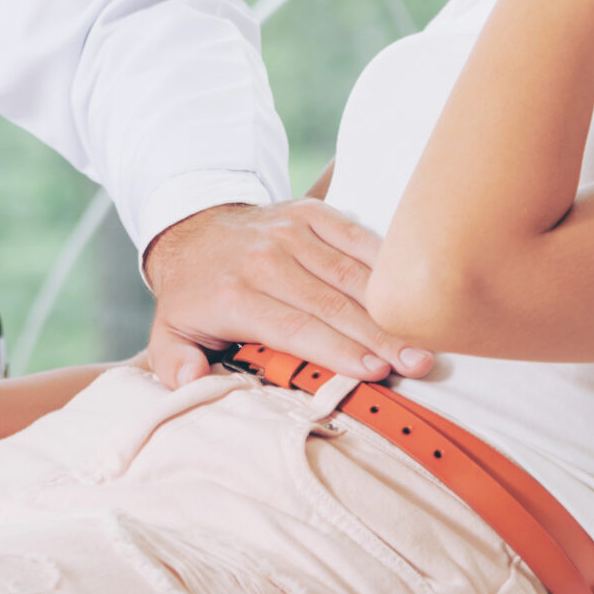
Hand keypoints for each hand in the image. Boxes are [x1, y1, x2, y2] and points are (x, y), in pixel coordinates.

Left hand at [140, 200, 433, 388]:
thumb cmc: (193, 296)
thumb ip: (174, 365)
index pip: (293, 327)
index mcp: (233, 293)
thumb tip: (192, 381)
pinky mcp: (310, 212)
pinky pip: (354, 235)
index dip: (335, 349)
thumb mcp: (168, 335)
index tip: (373, 371)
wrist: (193, 231)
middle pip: (329, 303)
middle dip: (377, 336)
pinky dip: (385, 261)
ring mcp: (290, 231)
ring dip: (389, 306)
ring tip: (425, 337)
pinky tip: (412, 287)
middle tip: (417, 363)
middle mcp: (264, 258)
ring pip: (348, 272)